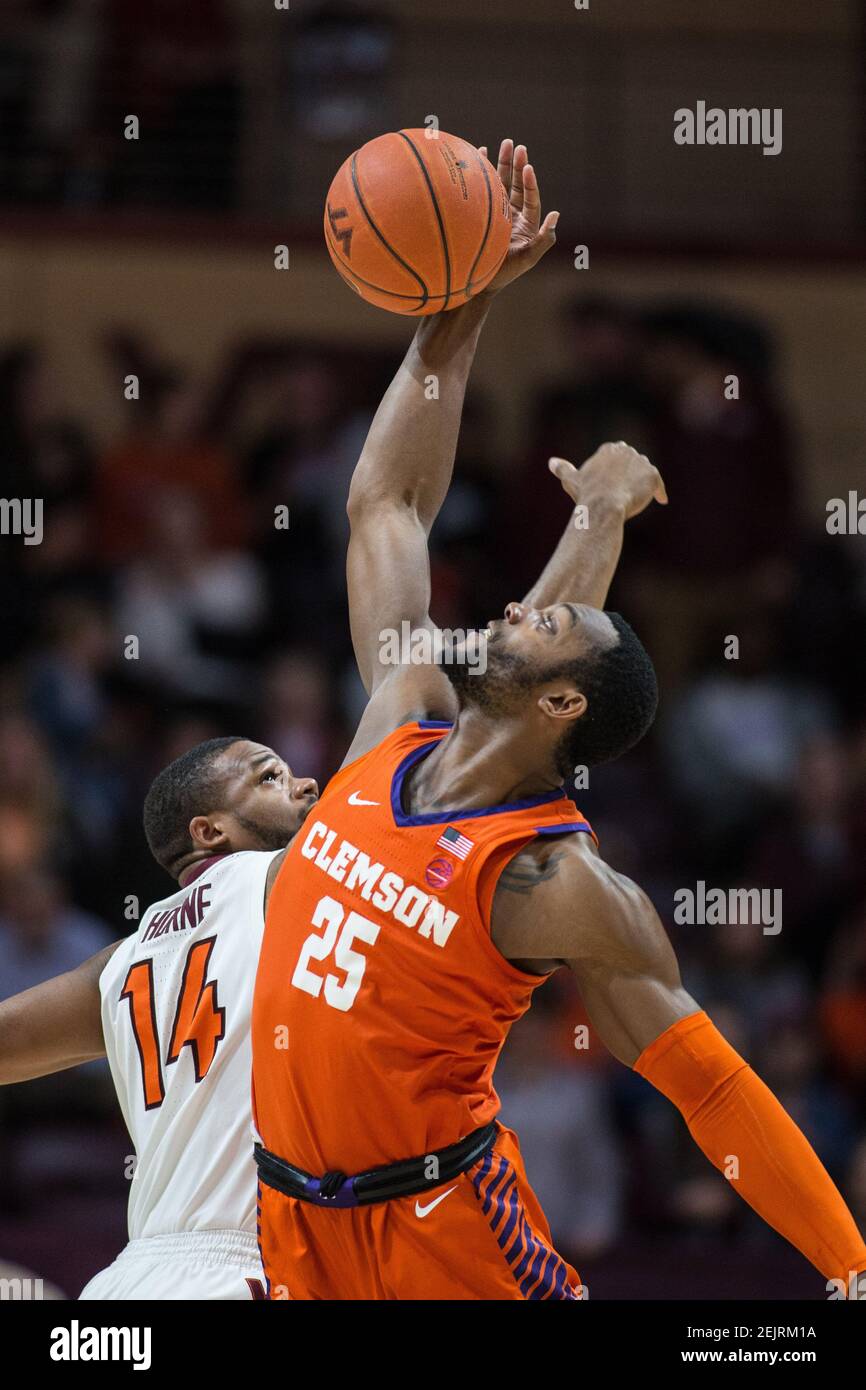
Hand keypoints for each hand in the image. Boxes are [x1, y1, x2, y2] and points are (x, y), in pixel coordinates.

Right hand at [478, 140, 558, 294]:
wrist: (478, 282)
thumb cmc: (504, 273)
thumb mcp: (528, 258)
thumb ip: (545, 239)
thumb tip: (556, 214)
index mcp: (527, 224)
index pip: (530, 197)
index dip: (529, 182)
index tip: (527, 166)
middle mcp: (513, 215)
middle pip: (517, 185)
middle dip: (517, 165)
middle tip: (516, 145)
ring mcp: (496, 213)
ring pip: (500, 184)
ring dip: (501, 164)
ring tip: (503, 144)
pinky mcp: (480, 213)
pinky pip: (483, 190)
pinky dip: (481, 175)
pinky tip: (479, 157)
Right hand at [548, 442, 667, 520]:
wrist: (603, 506)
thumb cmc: (586, 494)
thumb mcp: (572, 479)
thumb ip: (563, 469)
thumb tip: (551, 462)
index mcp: (609, 449)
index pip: (617, 454)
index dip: (616, 467)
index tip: (614, 479)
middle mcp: (627, 451)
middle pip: (633, 461)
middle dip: (631, 472)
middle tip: (627, 489)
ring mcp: (641, 462)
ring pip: (645, 471)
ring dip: (644, 481)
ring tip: (640, 495)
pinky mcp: (652, 475)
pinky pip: (659, 483)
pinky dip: (660, 491)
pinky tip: (661, 499)